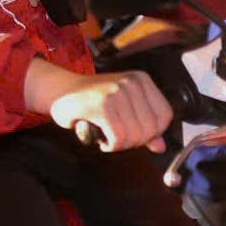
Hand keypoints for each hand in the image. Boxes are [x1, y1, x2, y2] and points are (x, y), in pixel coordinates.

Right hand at [48, 70, 172, 152]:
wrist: (60, 92)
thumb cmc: (92, 101)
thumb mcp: (123, 107)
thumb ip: (144, 126)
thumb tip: (160, 146)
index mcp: (140, 80)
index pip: (164, 116)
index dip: (152, 132)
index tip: (135, 133)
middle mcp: (130, 82)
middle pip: (150, 129)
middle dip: (134, 141)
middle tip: (118, 137)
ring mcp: (116, 92)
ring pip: (135, 136)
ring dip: (121, 145)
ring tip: (108, 136)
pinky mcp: (101, 105)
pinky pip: (118, 139)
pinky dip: (110, 146)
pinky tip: (102, 139)